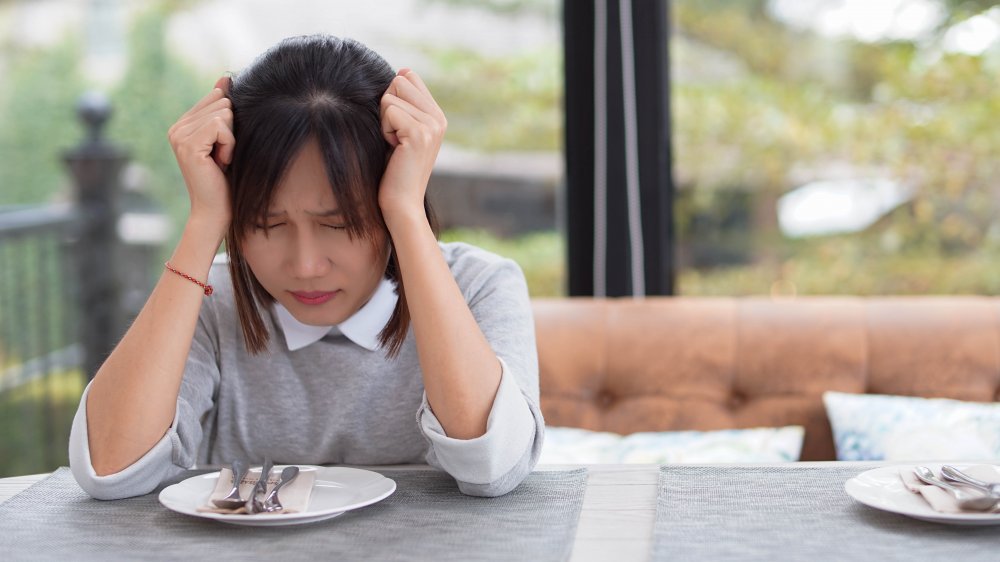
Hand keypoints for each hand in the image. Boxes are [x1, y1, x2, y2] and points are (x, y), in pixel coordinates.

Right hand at [167, 76, 233, 230]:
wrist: (216, 210)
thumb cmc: (226, 179)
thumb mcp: (227, 139)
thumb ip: (222, 109)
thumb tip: (226, 77)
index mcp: (183, 124)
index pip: (216, 97)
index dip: (230, 122)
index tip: (224, 147)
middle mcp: (176, 127)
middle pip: (222, 103)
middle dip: (232, 131)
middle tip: (224, 156)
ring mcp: (179, 135)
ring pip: (223, 113)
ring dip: (232, 139)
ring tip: (222, 160)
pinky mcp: (188, 144)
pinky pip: (220, 126)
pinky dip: (230, 144)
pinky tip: (222, 162)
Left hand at [378, 69, 446, 224]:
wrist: (401, 203)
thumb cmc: (394, 170)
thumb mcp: (401, 131)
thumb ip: (404, 103)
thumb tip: (402, 70)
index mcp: (437, 115)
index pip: (408, 77)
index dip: (392, 99)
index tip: (396, 128)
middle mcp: (439, 118)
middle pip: (398, 82)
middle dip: (387, 108)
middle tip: (394, 138)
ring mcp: (432, 125)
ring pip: (391, 96)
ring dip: (384, 121)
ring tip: (395, 145)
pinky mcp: (420, 133)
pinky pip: (389, 110)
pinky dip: (384, 129)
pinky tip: (394, 149)